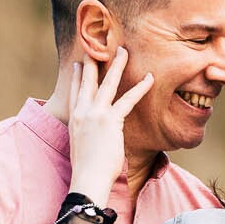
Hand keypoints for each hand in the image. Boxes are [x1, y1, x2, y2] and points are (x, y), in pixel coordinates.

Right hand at [65, 49, 154, 201]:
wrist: (87, 179)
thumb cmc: (87, 170)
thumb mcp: (81, 148)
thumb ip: (86, 136)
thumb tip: (93, 138)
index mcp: (74, 119)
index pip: (75, 91)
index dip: (79, 76)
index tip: (81, 62)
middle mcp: (81, 112)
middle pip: (88, 80)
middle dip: (94, 60)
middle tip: (100, 44)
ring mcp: (95, 114)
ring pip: (107, 83)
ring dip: (117, 65)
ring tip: (124, 51)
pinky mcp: (110, 121)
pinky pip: (128, 99)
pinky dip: (140, 88)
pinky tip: (150, 78)